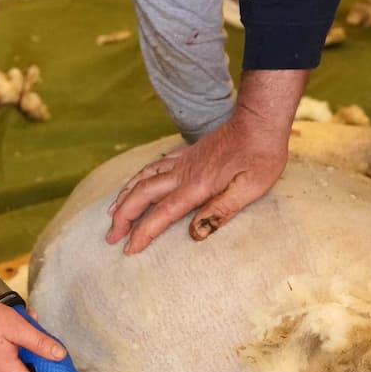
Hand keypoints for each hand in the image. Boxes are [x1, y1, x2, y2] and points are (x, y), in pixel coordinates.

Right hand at [0, 292, 65, 371]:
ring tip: (24, 322)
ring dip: (24, 347)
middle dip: (38, 356)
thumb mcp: (16, 327)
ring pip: (16, 364)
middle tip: (40, 333)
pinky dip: (12, 346)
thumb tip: (59, 355)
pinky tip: (9, 326)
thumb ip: (39, 342)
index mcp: (7, 371)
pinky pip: (5, 359)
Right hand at [105, 69, 307, 253]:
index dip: (142, 233)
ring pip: (142, 178)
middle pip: (142, 195)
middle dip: (122, 217)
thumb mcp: (250, 188)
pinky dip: (137, 177)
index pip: (161, 214)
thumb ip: (220, 211)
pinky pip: (152, 166)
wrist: (259, 121)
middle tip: (110, 237)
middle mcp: (183, 173)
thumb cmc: (260, 157)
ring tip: (111, 213)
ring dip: (124, 196)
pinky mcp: (187, 154)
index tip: (127, 250)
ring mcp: (183, 161)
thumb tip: (194, 234)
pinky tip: (134, 183)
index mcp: (197, 186)